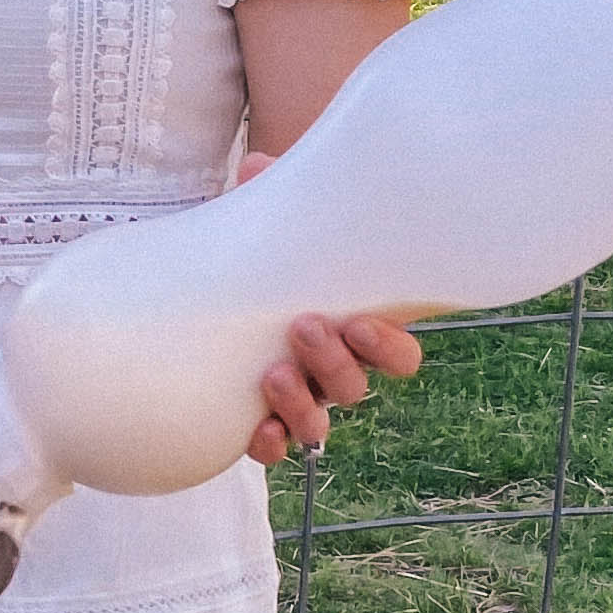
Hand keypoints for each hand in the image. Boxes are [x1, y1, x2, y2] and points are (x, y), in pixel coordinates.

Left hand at [230, 155, 421, 464]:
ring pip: (319, 423)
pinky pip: (274, 446)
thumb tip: (258, 166)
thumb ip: (272, 197)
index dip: (389, 348)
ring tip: (273, 373)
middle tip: (304, 327)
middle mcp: (333, 369)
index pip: (399, 354)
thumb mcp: (270, 225)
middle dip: (335, 362)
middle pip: (356, 387)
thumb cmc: (263, 256)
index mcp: (354, 327)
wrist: (213, 287)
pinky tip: (257, 430)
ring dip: (303, 404)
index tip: (363, 323)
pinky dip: (269, 443)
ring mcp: (298, 399)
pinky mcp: (259, 419)